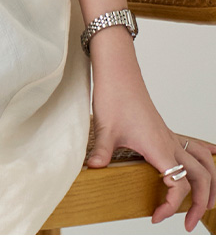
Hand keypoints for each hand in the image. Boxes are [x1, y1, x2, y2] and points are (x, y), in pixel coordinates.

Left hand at [86, 67, 215, 229]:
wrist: (118, 74)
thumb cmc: (114, 96)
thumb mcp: (106, 128)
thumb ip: (102, 152)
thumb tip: (93, 169)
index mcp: (159, 147)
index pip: (178, 186)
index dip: (171, 206)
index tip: (156, 217)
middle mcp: (171, 144)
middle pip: (201, 178)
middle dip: (200, 203)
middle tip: (188, 224)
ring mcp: (171, 138)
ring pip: (204, 163)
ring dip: (210, 184)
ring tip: (206, 204)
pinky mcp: (166, 133)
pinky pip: (196, 148)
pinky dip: (207, 159)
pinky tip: (213, 162)